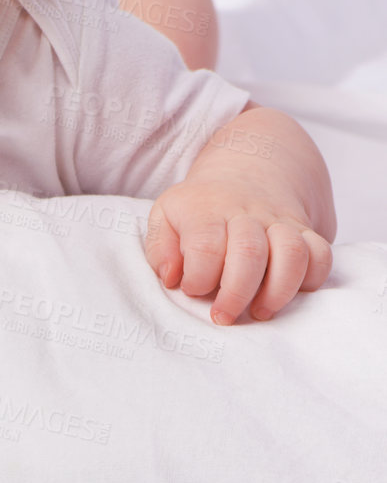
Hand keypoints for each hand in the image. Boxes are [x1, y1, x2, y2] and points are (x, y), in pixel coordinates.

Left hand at [144, 180, 332, 324]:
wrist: (249, 166)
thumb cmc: (200, 207)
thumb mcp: (166, 216)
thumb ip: (161, 249)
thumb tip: (172, 278)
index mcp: (206, 210)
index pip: (206, 247)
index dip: (199, 278)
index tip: (193, 290)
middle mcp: (247, 214)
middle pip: (250, 253)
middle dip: (236, 294)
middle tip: (223, 316)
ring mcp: (280, 221)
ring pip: (292, 253)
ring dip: (278, 291)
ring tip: (260, 312)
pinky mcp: (305, 230)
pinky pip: (321, 254)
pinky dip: (312, 279)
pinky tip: (289, 294)